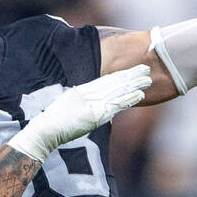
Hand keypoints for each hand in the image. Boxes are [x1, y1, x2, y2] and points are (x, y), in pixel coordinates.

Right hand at [7, 64, 151, 161]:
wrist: (47, 129)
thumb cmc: (53, 123)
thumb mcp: (68, 109)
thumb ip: (81, 105)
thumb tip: (92, 108)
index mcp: (82, 90)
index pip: (106, 80)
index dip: (120, 75)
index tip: (132, 70)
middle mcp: (89, 93)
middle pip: (114, 82)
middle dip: (131, 75)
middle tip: (146, 68)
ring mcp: (93, 102)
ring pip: (118, 91)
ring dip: (134, 85)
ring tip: (148, 79)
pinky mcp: (97, 113)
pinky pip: (116, 105)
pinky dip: (128, 99)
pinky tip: (140, 95)